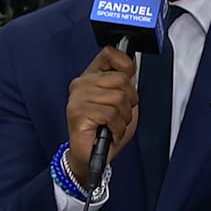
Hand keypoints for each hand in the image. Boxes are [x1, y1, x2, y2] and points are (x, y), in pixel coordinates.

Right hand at [65, 46, 138, 188]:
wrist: (93, 157)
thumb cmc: (107, 130)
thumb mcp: (123, 102)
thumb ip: (126, 83)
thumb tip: (131, 69)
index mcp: (92, 77)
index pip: (110, 54)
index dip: (126, 64)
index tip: (129, 77)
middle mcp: (82, 84)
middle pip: (122, 79)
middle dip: (130, 101)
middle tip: (121, 114)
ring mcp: (78, 98)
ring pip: (119, 98)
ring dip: (124, 117)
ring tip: (114, 125)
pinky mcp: (78, 114)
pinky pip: (111, 114)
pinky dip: (117, 127)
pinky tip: (110, 132)